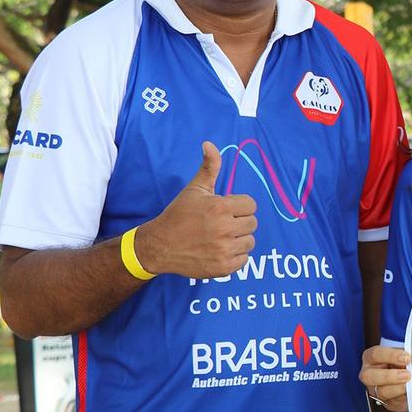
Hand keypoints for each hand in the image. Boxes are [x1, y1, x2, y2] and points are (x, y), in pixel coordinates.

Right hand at [137, 141, 257, 277]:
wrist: (159, 246)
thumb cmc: (179, 215)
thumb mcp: (194, 189)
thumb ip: (209, 167)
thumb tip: (209, 144)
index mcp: (220, 207)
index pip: (251, 205)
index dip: (238, 206)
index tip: (224, 210)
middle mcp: (224, 229)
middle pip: (252, 223)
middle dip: (239, 222)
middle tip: (220, 224)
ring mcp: (224, 250)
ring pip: (250, 241)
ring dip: (239, 239)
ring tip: (220, 237)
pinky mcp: (223, 267)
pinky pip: (245, 259)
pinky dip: (235, 256)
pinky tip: (219, 250)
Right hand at [360, 345, 410, 411]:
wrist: (404, 374)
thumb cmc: (400, 360)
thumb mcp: (400, 354)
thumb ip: (404, 355)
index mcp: (370, 358)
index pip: (375, 354)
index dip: (391, 356)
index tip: (406, 358)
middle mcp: (369, 374)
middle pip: (370, 376)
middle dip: (389, 376)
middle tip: (406, 374)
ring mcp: (376, 390)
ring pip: (382, 392)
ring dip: (398, 388)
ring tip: (411, 384)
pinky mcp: (387, 402)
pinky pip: (394, 403)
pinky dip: (405, 397)